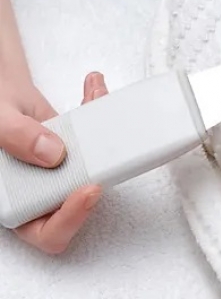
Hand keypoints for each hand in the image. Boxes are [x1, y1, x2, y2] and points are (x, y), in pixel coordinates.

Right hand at [5, 72, 108, 253]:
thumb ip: (15, 136)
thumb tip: (52, 154)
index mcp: (11, 201)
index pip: (47, 231)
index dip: (71, 217)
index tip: (88, 190)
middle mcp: (36, 189)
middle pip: (78, 197)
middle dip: (97, 169)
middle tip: (107, 149)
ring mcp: (55, 168)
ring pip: (91, 164)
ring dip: (103, 136)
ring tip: (97, 101)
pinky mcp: (69, 145)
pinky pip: (90, 137)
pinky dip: (96, 112)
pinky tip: (94, 90)